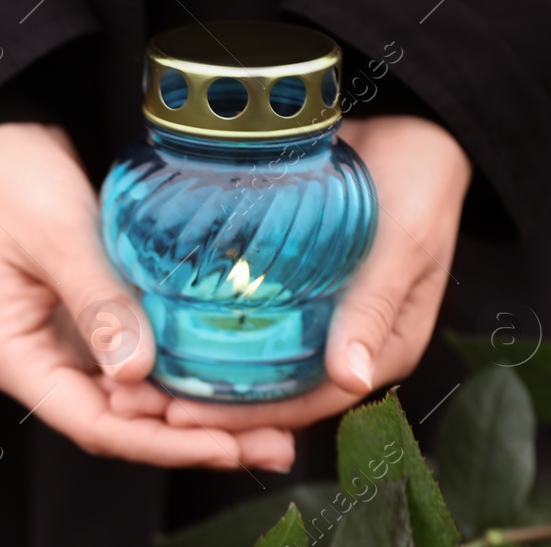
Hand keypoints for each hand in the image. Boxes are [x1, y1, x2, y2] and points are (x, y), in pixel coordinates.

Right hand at [0, 123, 295, 470]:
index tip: (226, 446)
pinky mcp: (89, 325)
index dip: (162, 444)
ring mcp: (65, 348)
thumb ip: (97, 302)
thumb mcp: (55, 234)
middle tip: (273, 447)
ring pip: (136, 403)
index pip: (93, 425)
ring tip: (271, 427)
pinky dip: (185, 378)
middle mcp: (38, 366)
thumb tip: (138, 372)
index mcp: (14, 358)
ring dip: (198, 417)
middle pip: (121, 426)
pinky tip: (234, 383)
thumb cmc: (5, 178)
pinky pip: (141, 367)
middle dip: (195, 441)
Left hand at [127, 114, 470, 433]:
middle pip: (268, 394)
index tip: (182, 420)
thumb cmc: (420, 182)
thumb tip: (352, 380)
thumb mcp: (404, 242)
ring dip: (193, 376)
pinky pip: (238, 319)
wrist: (410, 121)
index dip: (244, 421)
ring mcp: (313, 316)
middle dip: (205, 408)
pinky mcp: (285, 284)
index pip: (304, 405)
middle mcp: (342, 344)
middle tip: (136, 406)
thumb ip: (375, 307)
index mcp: (379, 351)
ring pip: (248, 364)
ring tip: (130, 382)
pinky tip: (152, 330)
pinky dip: (199, 330)